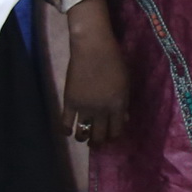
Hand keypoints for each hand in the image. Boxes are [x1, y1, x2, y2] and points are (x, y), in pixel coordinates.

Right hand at [59, 0, 131, 146]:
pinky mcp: (69, 102)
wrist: (93, 49)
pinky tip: (67, 133)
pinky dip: (66, 131)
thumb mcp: (126, 83)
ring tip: (83, 138)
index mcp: (118, 106)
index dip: (113, 136)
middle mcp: (102, 111)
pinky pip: (65, 123)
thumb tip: (124, 119)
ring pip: (83, 132)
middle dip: (99, 141)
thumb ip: (124, 102)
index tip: (111, 137)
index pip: (117, 130)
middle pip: (100, 134)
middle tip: (96, 142)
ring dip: (84, 138)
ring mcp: (85, 108)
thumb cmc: (114, 61)